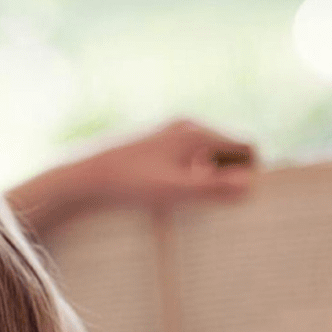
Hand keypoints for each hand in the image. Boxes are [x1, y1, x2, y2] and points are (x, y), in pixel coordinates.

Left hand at [80, 118, 256, 202]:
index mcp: (196, 132)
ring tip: (192, 202)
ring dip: (208, 177)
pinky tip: (172, 195)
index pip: (246, 146)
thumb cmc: (127, 184)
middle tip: (216, 205)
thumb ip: (212, 188)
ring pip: (207, 154)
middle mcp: (185, 126)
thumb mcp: (173, 191)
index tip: (239, 199)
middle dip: (230, 175)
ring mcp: (168, 133)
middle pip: (229, 149)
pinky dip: (190, 175)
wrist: (81, 176)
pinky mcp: (154, 143)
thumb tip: (249, 184)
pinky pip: (188, 157)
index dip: (250, 172)